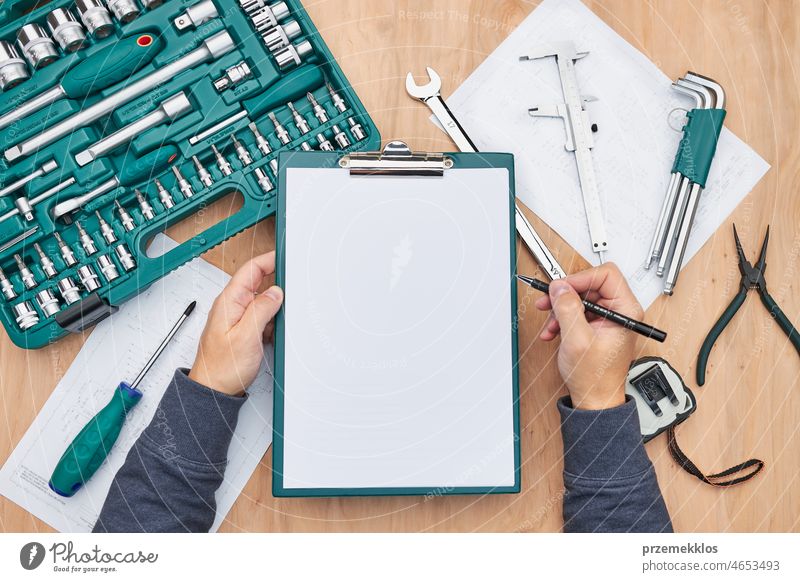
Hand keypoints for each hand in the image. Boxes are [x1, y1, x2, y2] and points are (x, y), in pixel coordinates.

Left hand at [189, 253, 283, 395]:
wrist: (213, 390)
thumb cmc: (222, 368)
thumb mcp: (247, 337)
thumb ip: (262, 310)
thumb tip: (275, 292)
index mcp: (229, 301)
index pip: (251, 269)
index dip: (269, 260)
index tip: (286, 257)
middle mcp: (231, 306)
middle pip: (258, 283)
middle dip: (276, 287)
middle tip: (290, 294)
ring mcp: (236, 317)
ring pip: (262, 302)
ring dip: (273, 309)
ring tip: (275, 324)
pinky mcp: (241, 329)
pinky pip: (260, 317)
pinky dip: (270, 323)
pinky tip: (270, 335)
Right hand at [534, 263, 642, 409]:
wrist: (594, 398)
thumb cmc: (596, 377)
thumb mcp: (577, 339)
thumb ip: (568, 309)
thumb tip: (559, 287)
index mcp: (626, 310)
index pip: (606, 275)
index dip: (580, 278)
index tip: (561, 288)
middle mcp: (619, 311)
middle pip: (589, 285)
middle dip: (565, 295)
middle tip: (548, 302)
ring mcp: (608, 318)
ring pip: (579, 298)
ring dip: (560, 309)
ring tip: (551, 325)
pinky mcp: (596, 325)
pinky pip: (576, 311)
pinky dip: (561, 319)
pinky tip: (553, 331)